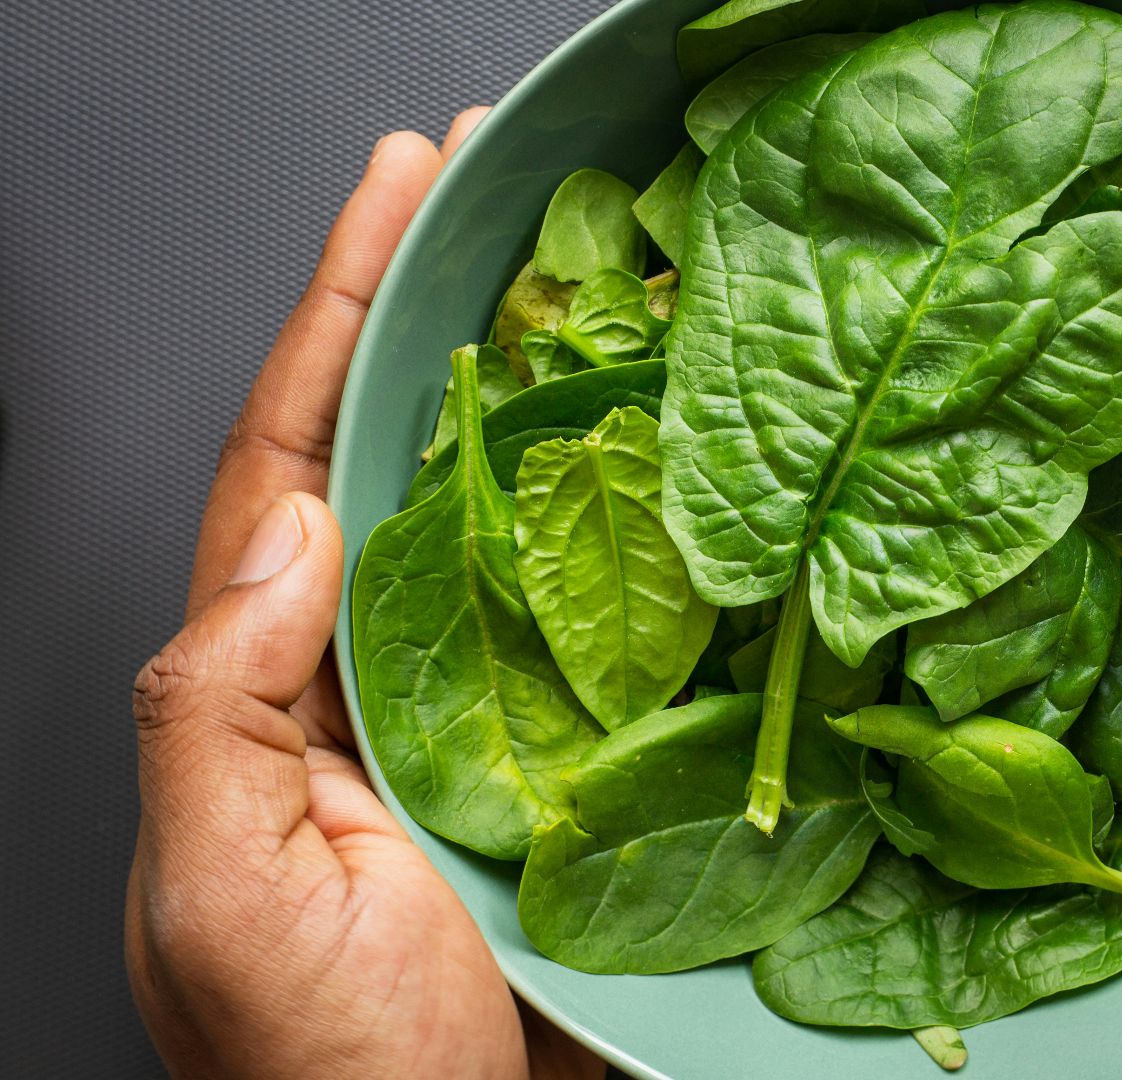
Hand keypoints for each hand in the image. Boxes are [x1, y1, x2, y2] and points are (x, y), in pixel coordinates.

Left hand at [124, 110, 602, 1079]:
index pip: (291, 462)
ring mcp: (481, 714)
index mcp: (268, 690)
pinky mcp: (574, 760)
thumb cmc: (325, 1076)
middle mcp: (372, 676)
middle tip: (500, 186)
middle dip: (437, 311)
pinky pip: (604, 620)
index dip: (338, 315)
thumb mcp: (219, 897)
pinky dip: (635, 529)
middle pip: (402, 455)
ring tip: (597, 278)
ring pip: (512, 522)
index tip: (396, 191)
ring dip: (548, 397)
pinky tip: (679, 460)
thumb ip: (211, 711)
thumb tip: (286, 528)